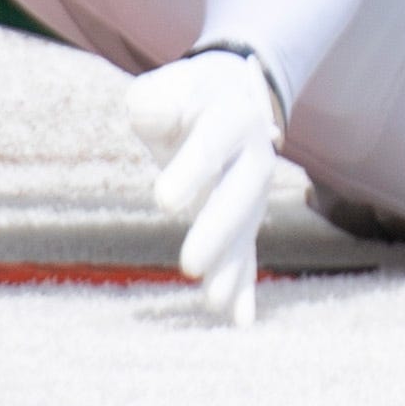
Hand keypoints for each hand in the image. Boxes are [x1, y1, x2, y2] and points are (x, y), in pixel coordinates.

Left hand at [124, 47, 280, 326]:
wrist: (230, 94)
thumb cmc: (186, 95)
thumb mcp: (167, 86)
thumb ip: (156, 99)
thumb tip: (151, 117)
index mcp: (231, 116)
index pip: (211, 145)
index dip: (190, 171)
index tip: (162, 202)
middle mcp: (252, 156)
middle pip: (238, 195)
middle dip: (216, 231)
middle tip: (188, 266)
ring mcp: (253, 190)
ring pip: (246, 230)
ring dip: (231, 268)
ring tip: (213, 304)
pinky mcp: (246, 216)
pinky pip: (248, 251)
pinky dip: (244, 284)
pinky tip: (240, 319)